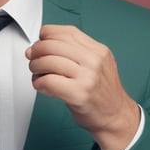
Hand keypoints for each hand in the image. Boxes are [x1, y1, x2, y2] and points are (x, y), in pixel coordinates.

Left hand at [25, 25, 139, 149]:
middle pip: (54, 45)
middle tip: (32, 57)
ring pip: (48, 61)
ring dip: (35, 67)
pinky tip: (41, 85)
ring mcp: (87, 77)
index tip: (40, 40)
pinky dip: (38, 82)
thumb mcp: (98, 65)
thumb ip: (76, 52)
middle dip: (36, 50)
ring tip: (37, 73)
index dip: (48, 34)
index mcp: (98, 50)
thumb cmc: (102, 93)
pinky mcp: (78, 94)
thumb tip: (42, 44)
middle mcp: (94, 61)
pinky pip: (48, 81)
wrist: (116, 117)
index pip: (67, 32)